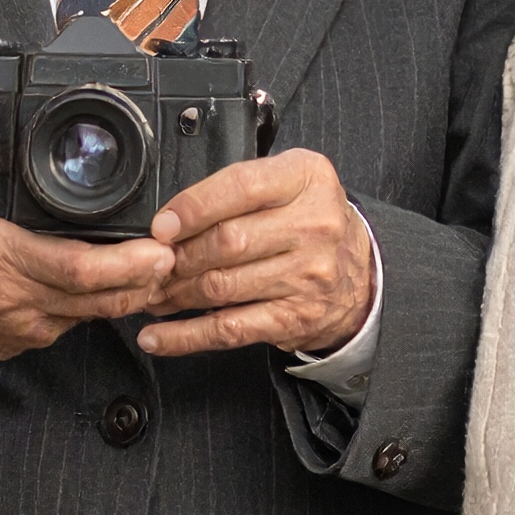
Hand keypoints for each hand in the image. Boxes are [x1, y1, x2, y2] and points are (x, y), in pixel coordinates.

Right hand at [0, 112, 176, 377]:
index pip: (78, 269)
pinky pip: (69, 322)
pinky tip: (117, 280)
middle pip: (100, 297)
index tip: (162, 245)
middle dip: (146, 277)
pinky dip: (99, 304)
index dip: (128, 262)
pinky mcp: (16, 340)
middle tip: (181, 252)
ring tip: (163, 262)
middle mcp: (14, 301)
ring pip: (91, 314)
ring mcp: (18, 326)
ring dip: (129, 292)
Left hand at [135, 149, 372, 358]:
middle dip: (178, 255)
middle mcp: (313, 226)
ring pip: (222, 286)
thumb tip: (171, 217)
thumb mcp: (290, 180)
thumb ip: (238, 185)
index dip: (193, 206)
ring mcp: (307, 277)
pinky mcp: (294, 319)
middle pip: (227, 241)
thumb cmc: (310, 220)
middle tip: (150, 262)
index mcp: (306, 179)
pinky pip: (229, 329)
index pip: (241, 186)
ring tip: (151, 290)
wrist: (363, 275)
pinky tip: (157, 336)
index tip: (162, 225)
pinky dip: (185, 336)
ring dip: (175, 293)